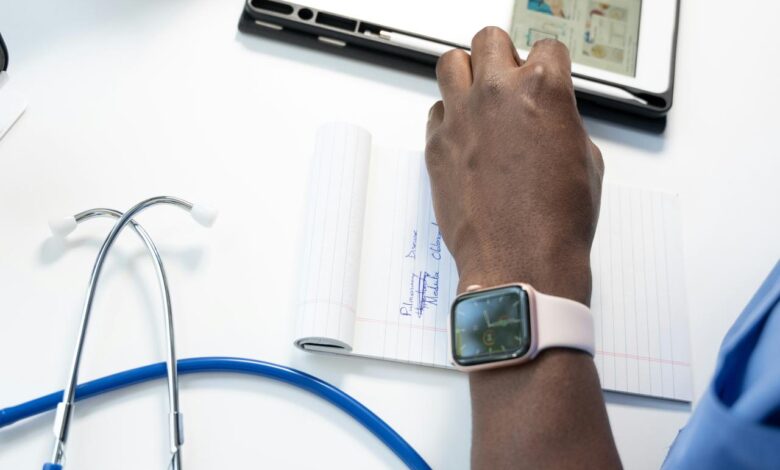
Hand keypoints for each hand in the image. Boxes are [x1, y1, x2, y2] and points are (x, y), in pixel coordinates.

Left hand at [425, 27, 603, 304]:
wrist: (521, 261)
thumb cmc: (556, 222)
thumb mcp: (585, 160)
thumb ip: (563, 122)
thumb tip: (551, 117)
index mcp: (543, 89)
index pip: (546, 46)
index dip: (548, 62)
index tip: (543, 73)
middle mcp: (497, 94)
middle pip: (489, 39)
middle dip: (502, 55)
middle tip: (507, 78)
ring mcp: (461, 118)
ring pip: (450, 62)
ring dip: (467, 74)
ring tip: (477, 96)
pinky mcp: (436, 145)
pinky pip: (435, 112)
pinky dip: (448, 117)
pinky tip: (463, 135)